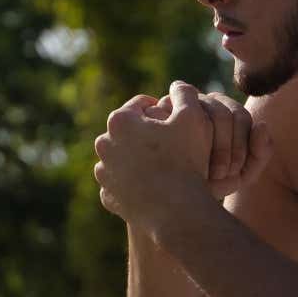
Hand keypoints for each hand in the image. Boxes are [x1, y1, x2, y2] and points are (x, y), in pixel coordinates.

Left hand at [94, 82, 272, 233]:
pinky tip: (153, 185)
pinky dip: (133, 183)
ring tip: (163, 165)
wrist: (178, 210)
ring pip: (123, 157)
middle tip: (171, 145)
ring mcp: (104, 173)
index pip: (141, 105)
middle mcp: (104, 145)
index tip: (176, 122)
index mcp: (120, 121)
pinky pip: (121, 184)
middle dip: (147, 134)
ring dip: (138, 158)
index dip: (162, 110)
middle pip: (129, 131)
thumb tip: (177, 85)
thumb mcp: (193, 117)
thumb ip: (185, 93)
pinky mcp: (108, 196)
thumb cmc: (186, 160)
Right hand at [146, 88, 271, 199]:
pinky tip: (180, 159)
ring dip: (203, 144)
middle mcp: (204, 103)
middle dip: (224, 146)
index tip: (235, 172)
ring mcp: (180, 105)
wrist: (176, 199)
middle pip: (221, 112)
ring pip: (199, 112)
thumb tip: (261, 125)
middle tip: (220, 174)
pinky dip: (180, 138)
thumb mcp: (239, 174)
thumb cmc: (209, 183)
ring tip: (202, 170)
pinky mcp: (158, 112)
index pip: (240, 116)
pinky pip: (175, 116)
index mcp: (226, 113)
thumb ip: (259, 153)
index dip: (241, 144)